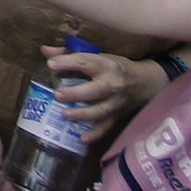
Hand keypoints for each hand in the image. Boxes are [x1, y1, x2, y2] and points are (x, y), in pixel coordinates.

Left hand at [44, 43, 169, 128]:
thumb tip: (45, 51)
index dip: (67, 62)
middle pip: (94, 90)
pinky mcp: (117, 115)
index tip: (50, 65)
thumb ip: (70, 54)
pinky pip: (106, 127)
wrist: (145, 83)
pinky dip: (95, 134)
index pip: (85, 62)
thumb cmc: (116, 66)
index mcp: (106, 64)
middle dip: (75, 93)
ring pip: (99, 111)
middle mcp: (112, 84)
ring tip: (65, 114)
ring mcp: (116, 102)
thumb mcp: (98, 55)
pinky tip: (82, 138)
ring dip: (82, 114)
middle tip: (57, 95)